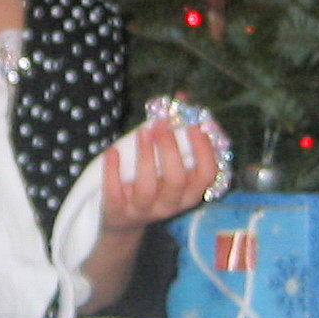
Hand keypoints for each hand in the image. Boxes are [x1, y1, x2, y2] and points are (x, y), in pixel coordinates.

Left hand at [99, 120, 221, 234]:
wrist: (125, 220)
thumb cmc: (153, 182)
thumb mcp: (167, 162)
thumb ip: (176, 132)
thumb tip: (183, 97)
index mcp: (189, 192)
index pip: (206, 175)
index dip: (203, 150)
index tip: (195, 125)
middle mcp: (171, 204)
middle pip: (177, 180)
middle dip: (170, 149)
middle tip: (160, 124)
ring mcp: (144, 210)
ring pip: (148, 188)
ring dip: (146, 157)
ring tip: (142, 132)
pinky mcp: (119, 212)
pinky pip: (115, 194)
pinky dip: (113, 172)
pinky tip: (112, 152)